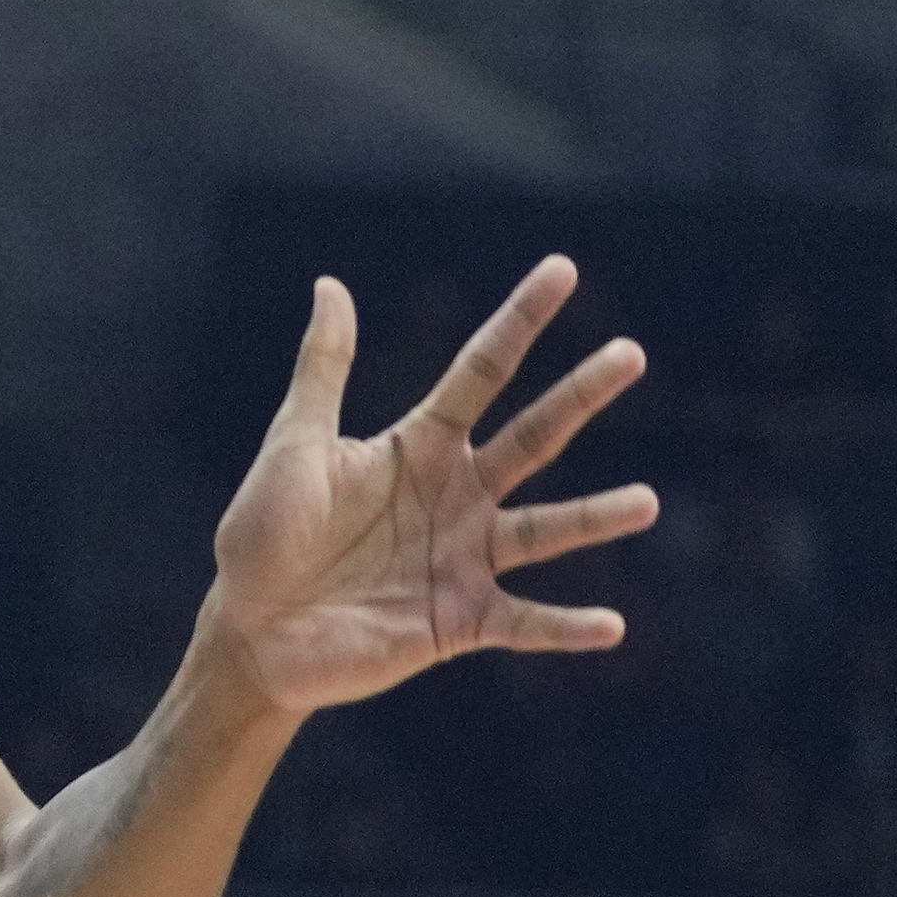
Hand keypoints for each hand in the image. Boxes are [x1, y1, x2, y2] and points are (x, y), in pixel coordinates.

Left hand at [204, 256, 657, 715]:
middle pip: (530, 438)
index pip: (480, 373)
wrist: (250, 626)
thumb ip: (323, 368)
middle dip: (578, 396)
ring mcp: (463, 559)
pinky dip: (565, 626)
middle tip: (630, 353)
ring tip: (646, 502)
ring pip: (544, 531)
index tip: (562, 269)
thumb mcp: (295, 442)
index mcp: (417, 446)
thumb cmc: (265, 531)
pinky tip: (610, 625)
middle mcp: (454, 496)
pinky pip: (524, 622)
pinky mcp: (459, 622)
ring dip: (594, 517)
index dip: (518, 322)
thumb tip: (330, 284)